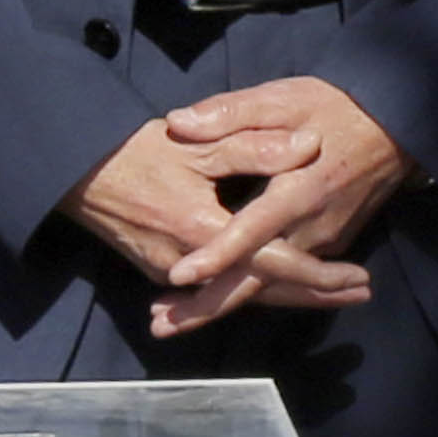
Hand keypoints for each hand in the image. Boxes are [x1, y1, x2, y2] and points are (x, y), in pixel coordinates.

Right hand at [62, 118, 371, 340]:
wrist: (76, 173)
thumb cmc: (135, 151)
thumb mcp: (196, 140)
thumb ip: (253, 146)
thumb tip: (308, 146)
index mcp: (203, 229)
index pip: (273, 263)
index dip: (319, 274)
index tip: (357, 278)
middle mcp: (191, 265)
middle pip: (265, 291)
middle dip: (316, 295)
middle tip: (360, 293)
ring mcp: (174, 275)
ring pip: (243, 295)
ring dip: (290, 296)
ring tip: (333, 293)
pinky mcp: (164, 274)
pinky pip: (219, 290)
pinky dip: (252, 292)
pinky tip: (280, 289)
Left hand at [157, 77, 412, 321]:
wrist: (397, 126)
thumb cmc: (337, 107)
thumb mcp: (284, 98)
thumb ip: (232, 113)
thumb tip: (180, 123)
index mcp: (298, 190)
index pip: (253, 230)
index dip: (218, 255)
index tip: (180, 274)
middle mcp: (311, 227)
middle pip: (257, 279)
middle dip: (208, 306)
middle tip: (160, 324)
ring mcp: (321, 242)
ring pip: (268, 286)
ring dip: (220, 305)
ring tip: (169, 321)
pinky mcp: (325, 246)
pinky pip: (282, 279)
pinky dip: (247, 293)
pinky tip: (208, 301)